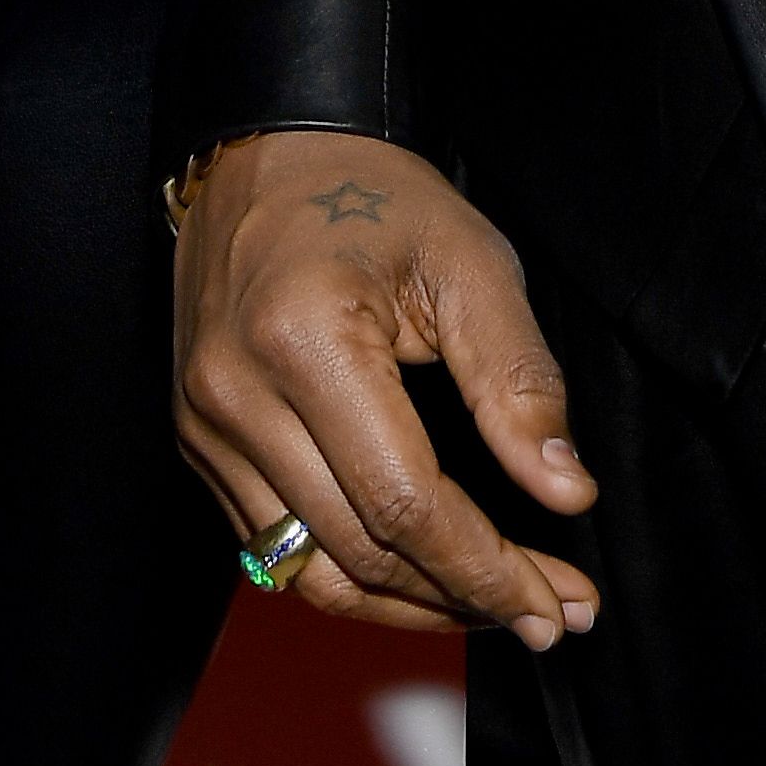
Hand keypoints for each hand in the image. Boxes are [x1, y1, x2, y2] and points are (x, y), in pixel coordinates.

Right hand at [173, 131, 599, 652]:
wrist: (268, 151)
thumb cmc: (374, 195)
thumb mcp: (471, 265)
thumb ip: (519, 383)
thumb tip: (567, 494)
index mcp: (304, 340)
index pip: (405, 503)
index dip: (488, 569)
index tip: (559, 603)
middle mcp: (235, 394)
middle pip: (359, 551)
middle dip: (465, 597)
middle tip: (552, 614)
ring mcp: (204, 424)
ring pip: (311, 572)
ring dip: (411, 606)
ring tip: (495, 607)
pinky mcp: (199, 440)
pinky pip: (276, 545)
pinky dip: (355, 574)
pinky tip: (424, 574)